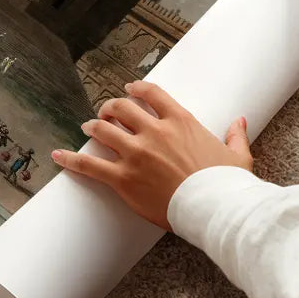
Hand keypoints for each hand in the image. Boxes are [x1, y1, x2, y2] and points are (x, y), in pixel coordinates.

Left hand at [51, 80, 252, 230]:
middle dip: (111, 108)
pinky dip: (71, 159)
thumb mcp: (237, 156)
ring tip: (87, 127)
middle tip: (106, 112)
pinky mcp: (124, 178)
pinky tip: (58, 155)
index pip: (151, 93)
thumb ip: (235, 135)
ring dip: (93, 127)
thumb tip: (240, 121)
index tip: (129, 89)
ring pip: (104, 130)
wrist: (215, 209)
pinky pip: (91, 166)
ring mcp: (136, 153)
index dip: (136, 89)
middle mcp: (154, 131)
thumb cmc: (227, 184)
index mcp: (180, 121)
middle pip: (122, 108)